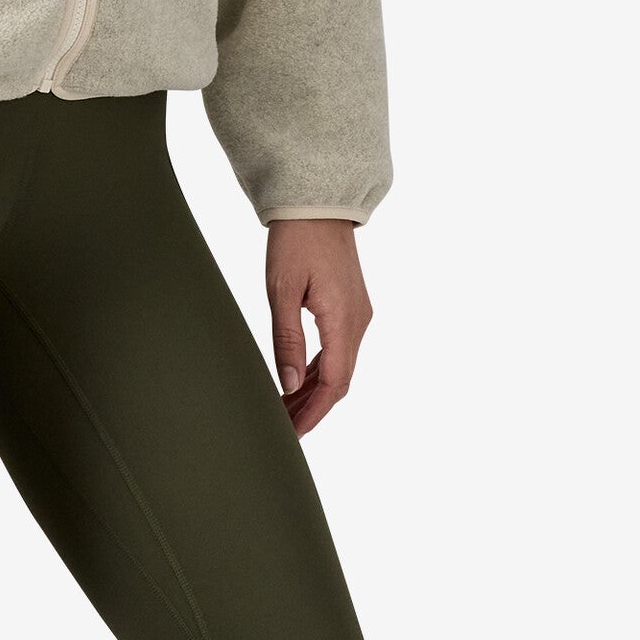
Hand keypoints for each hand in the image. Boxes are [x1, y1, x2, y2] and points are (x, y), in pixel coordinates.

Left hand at [266, 219, 372, 435]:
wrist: (318, 205)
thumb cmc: (295, 242)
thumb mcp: (281, 292)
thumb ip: (286, 340)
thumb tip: (288, 385)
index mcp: (343, 319)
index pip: (334, 383)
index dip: (314, 412)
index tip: (293, 434)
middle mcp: (358, 321)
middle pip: (340, 382)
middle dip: (313, 410)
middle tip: (283, 431)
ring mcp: (357, 315)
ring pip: (340, 369)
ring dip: (315, 393)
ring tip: (286, 413)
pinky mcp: (350, 308)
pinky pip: (338, 351)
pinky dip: (319, 373)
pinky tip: (298, 385)